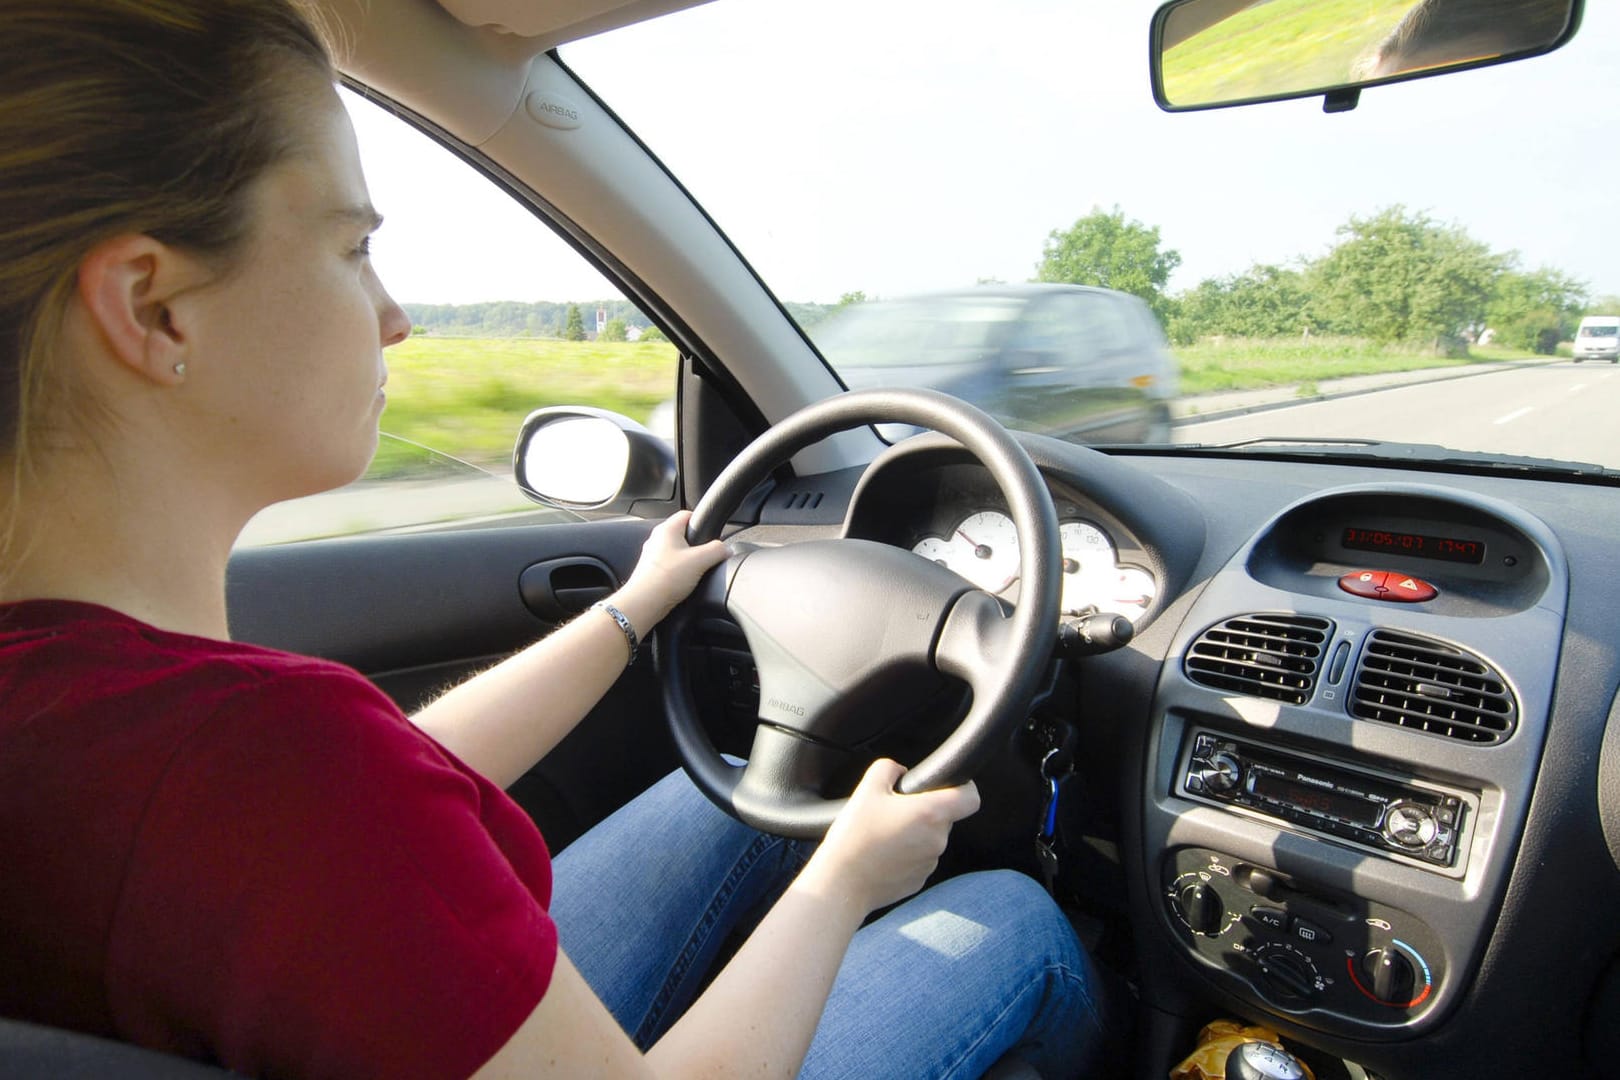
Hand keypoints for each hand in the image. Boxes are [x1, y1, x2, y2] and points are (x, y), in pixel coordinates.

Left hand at [619, 510, 729, 627]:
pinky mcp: (652, 571)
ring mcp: (653, 556)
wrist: (645, 603)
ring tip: (695, 572)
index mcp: (667, 530)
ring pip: (677, 552)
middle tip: (706, 556)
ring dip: (688, 561)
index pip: (687, 514)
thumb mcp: (700, 560)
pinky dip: (679, 572)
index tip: (711, 531)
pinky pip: (671, 566)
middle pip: (683, 535)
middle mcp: (657, 540)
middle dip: (697, 545)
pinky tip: (684, 582)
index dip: (702, 521)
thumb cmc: (665, 579)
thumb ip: (717, 550)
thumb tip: (726, 549)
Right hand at [802, 759, 980, 913]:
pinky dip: (907, 854)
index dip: (965, 787)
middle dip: (925, 811)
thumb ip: (888, 768)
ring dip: (915, 834)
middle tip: (894, 811)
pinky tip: (882, 854)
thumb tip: (899, 771)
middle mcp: (937, 840)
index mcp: (930, 814)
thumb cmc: (854, 837)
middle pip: (944, 818)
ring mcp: (930, 863)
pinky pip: (919, 859)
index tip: (949, 785)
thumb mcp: (866, 789)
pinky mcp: (919, 880)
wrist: (841, 882)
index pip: (971, 798)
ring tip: (883, 834)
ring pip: (930, 839)